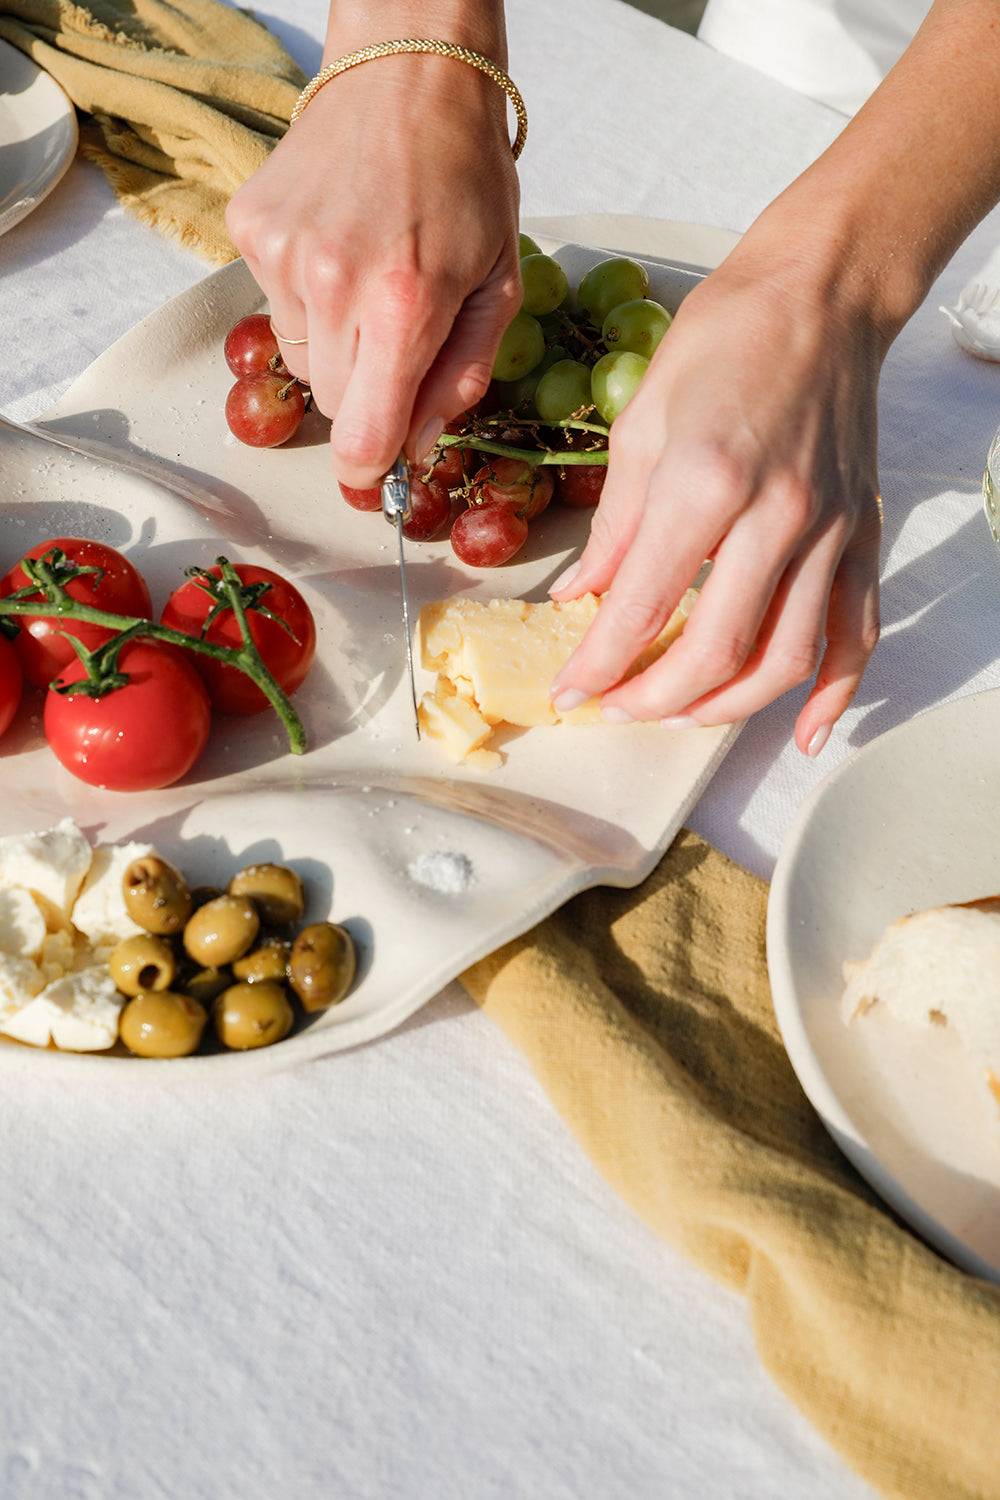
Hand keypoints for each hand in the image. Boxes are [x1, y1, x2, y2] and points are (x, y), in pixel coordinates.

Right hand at [225, 53, 520, 487]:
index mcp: (404, 303)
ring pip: (301, 360)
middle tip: (398, 341)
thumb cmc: (467, 179)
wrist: (408, 71)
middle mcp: (332, 283)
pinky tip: (339, 247)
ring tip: (369, 280)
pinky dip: (307, 298)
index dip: (372, 468)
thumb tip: (416, 447)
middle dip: (367, 396)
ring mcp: (282, 255)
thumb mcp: (497, 284)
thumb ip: (461, 377)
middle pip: (332, 405)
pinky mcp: (250, 230)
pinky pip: (275, 307)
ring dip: (336, 345)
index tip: (379, 476)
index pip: (362, 436)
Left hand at [548, 244, 884, 755]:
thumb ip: (612, 527)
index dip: (598, 664)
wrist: (819, 294)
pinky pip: (856, 634)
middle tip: (615, 707)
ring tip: (677, 714)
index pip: (642, 607)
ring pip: (782, 659)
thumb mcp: (639, 424)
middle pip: (714, 651)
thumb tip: (581, 598)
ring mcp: (827, 532)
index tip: (570, 691)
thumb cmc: (724, 339)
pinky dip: (832, 694)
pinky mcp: (861, 536)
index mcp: (704, 482)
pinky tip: (801, 733)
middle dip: (653, 698)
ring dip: (723, 707)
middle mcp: (774, 517)